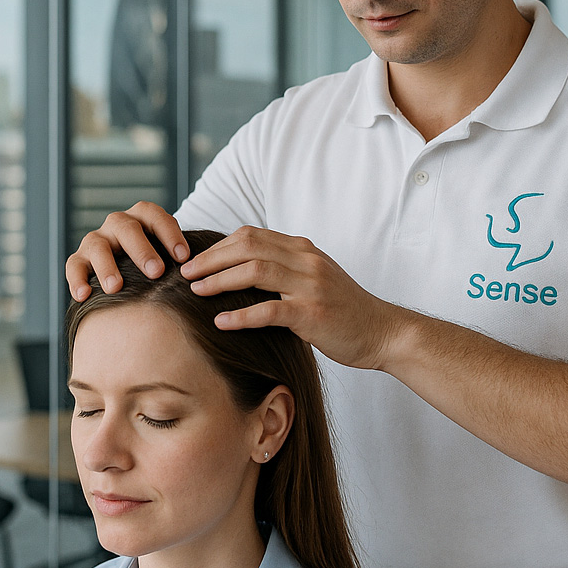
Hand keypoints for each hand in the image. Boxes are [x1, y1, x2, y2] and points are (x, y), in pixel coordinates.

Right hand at [65, 202, 188, 299]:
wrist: (135, 275)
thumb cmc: (161, 266)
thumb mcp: (172, 257)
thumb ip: (185, 262)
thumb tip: (206, 278)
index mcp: (144, 219)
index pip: (155, 216)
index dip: (170, 234)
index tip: (184, 259)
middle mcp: (118, 224)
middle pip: (127, 228)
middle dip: (142, 250)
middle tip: (156, 272)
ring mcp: (98, 240)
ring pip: (97, 245)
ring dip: (107, 266)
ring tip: (116, 288)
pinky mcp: (80, 259)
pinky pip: (74, 265)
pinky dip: (77, 279)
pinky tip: (84, 295)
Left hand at [181, 226, 402, 369]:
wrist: (382, 331)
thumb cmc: (344, 311)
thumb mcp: (315, 279)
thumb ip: (285, 271)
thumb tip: (243, 273)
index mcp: (303, 250)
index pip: (251, 235)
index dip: (218, 246)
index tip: (195, 260)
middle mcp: (306, 261)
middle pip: (248, 247)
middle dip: (211, 258)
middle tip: (185, 273)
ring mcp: (311, 286)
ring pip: (255, 272)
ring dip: (220, 280)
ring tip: (195, 291)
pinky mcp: (313, 314)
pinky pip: (269, 310)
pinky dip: (241, 315)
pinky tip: (220, 321)